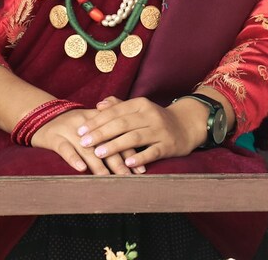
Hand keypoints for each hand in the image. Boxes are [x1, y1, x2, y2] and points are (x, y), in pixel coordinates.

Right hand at [29, 108, 138, 175]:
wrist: (40, 115)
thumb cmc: (70, 125)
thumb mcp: (90, 123)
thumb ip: (109, 133)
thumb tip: (132, 154)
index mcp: (97, 118)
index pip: (118, 134)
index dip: (130, 152)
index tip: (140, 168)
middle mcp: (86, 123)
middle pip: (105, 143)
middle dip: (118, 161)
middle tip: (129, 177)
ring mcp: (69, 130)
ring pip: (87, 148)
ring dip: (99, 165)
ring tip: (108, 178)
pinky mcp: (54, 137)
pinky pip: (65, 148)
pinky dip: (73, 159)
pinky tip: (81, 169)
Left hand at [77, 96, 207, 170]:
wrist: (187, 125)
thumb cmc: (156, 118)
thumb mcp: (139, 108)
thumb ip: (119, 106)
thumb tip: (98, 105)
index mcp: (140, 104)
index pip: (115, 112)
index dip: (97, 121)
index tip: (80, 130)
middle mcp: (150, 115)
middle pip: (122, 124)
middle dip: (101, 133)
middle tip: (84, 142)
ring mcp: (160, 130)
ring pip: (134, 137)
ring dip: (115, 145)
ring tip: (98, 153)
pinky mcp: (169, 145)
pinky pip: (153, 151)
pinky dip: (140, 157)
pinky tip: (127, 162)